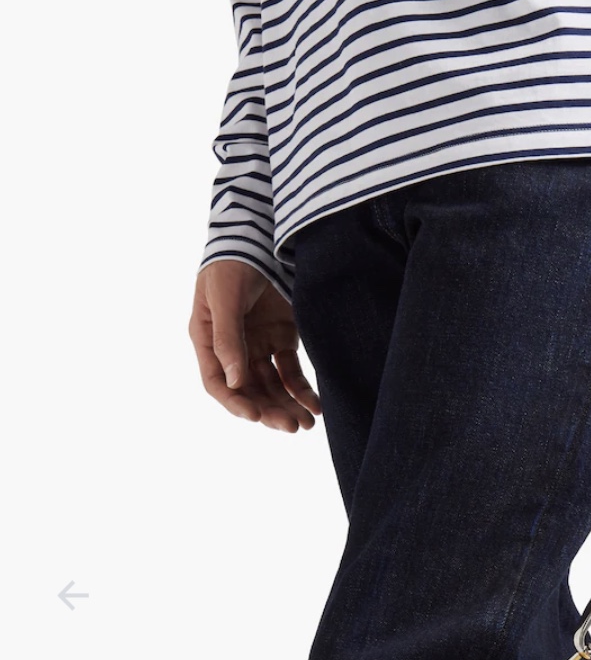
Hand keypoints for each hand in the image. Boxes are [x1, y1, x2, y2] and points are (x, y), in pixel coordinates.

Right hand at [189, 258, 320, 431]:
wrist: (261, 232)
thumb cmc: (233, 261)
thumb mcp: (225, 298)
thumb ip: (229, 339)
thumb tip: (235, 383)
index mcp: (207, 338)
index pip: (218, 382)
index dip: (235, 402)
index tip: (256, 417)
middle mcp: (232, 347)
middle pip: (248, 389)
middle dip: (268, 410)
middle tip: (290, 427)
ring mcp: (258, 343)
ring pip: (272, 386)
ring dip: (287, 406)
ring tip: (306, 424)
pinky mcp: (283, 337)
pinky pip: (292, 372)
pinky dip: (302, 390)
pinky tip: (316, 407)